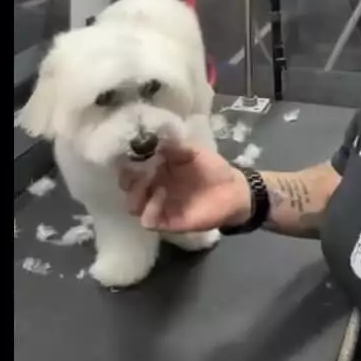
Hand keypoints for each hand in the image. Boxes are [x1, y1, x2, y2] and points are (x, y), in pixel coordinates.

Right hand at [119, 139, 248, 232]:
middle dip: (127, 179)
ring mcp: (159, 206)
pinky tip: (161, 195)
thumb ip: (174, 146)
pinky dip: (150, 210)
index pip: (131, 167)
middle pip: (127, 187)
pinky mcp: (168, 222)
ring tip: (150, 184)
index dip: (126, 161)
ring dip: (136, 195)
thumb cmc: (213, 169)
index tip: (129, 153)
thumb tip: (153, 138)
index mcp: (156, 169)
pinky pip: (148, 221)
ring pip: (133, 206)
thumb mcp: (194, 151)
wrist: (234, 191)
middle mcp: (153, 188)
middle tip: (136, 171)